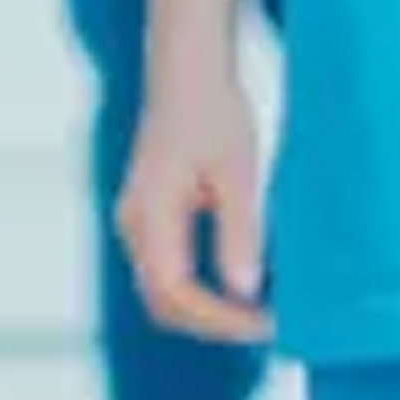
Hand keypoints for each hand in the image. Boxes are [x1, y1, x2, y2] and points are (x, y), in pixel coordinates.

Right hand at [119, 63, 276, 346]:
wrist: (187, 74)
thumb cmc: (212, 112)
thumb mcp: (236, 171)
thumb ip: (238, 231)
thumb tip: (245, 290)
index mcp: (151, 211)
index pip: (175, 291)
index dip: (219, 318)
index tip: (264, 323)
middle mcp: (133, 224)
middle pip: (163, 302)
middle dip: (213, 323)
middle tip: (266, 325)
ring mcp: (136, 225)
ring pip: (163, 293)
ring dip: (207, 311)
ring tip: (258, 311)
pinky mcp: (148, 220)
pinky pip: (167, 273)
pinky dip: (199, 291)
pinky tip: (239, 285)